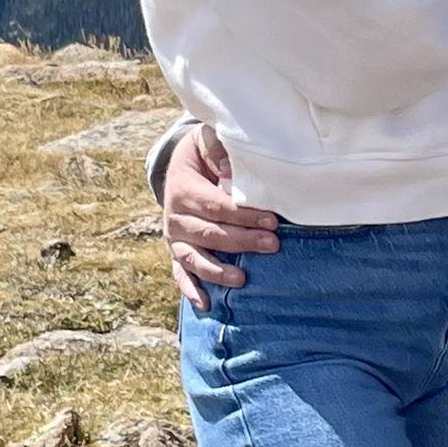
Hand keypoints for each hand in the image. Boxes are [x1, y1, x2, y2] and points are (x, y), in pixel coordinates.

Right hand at [163, 123, 278, 309]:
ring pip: (194, 258)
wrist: (180, 167)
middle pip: (209, 234)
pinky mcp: (177, 251)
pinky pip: (180, 273)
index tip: (271, 220)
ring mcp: (175, 238)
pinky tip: (205, 304)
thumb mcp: (206, 142)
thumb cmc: (202, 154)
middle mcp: (175, 217)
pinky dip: (190, 289)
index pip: (215, 207)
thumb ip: (218, 150)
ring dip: (217, 271)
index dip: (243, 215)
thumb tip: (232, 169)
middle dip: (242, 241)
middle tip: (272, 245)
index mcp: (183, 190)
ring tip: (242, 279)